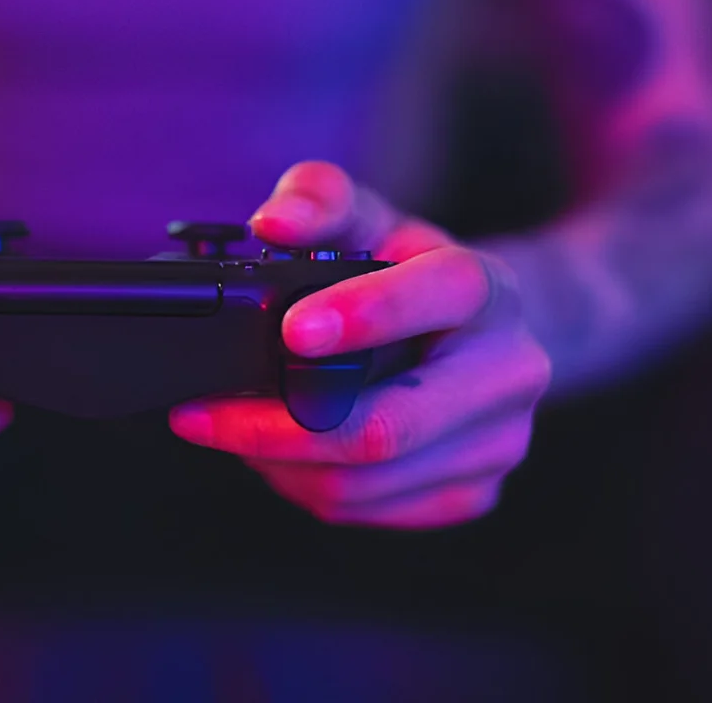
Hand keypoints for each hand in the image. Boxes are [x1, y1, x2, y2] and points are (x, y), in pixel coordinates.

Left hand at [170, 162, 550, 529]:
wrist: (477, 335)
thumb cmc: (406, 272)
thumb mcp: (366, 220)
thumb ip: (318, 200)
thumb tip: (272, 223)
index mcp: (490, 289)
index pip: (442, 295)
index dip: (367, 313)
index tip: (291, 330)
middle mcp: (511, 370)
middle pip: (389, 426)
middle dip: (278, 427)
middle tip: (201, 415)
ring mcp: (499, 443)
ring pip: (366, 481)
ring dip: (276, 463)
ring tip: (228, 430)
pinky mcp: (473, 493)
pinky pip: (369, 510)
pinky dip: (302, 487)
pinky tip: (275, 456)